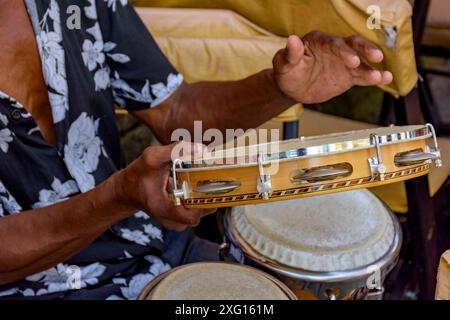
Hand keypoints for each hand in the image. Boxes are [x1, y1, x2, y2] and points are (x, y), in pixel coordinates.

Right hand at [114, 142, 214, 230]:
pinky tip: (187, 185)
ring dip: (200, 195)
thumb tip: (204, 149)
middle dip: (205, 193)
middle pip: (201, 211)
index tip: (208, 183)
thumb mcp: (153, 156)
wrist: (126, 189)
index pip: (195, 215)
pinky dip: (194, 197)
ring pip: (199, 210)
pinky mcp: (177, 219)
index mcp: (164, 210)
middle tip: (204, 177)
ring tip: (192, 180)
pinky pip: (194, 210)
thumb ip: (177, 150)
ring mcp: (176, 223)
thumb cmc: (138, 174)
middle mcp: (173, 222)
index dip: (205, 200)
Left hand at [273, 31, 392, 103]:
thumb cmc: (287, 73)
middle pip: (353, 44)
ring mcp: (343, 61)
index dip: (344, 51)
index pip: (333, 43)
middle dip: (364, 50)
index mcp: (318, 41)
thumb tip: (292, 39)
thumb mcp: (283, 64)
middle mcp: (334, 48)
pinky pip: (363, 75)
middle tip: (375, 58)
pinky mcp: (349, 75)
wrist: (292, 89)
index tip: (352, 61)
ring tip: (382, 76)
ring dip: (372, 66)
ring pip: (362, 60)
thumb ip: (290, 53)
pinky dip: (374, 77)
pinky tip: (385, 79)